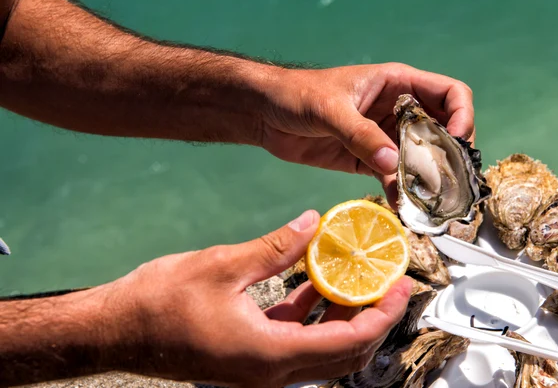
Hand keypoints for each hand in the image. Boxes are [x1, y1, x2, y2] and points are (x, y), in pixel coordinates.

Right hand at [108, 210, 411, 386]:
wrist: (117, 329)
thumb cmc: (160, 303)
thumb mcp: (224, 266)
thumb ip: (276, 247)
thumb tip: (313, 224)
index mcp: (270, 355)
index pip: (347, 342)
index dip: (381, 315)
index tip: (401, 287)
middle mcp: (271, 372)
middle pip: (343, 354)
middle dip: (373, 319)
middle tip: (391, 283)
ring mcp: (260, 369)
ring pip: (322, 349)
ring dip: (345, 316)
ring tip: (360, 278)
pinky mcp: (249, 357)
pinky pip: (295, 340)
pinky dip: (313, 313)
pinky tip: (315, 281)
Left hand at [261, 63, 473, 204]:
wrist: (264, 114)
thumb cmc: (297, 95)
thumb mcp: (329, 109)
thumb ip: (360, 134)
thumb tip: (393, 161)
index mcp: (398, 84)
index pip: (450, 94)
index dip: (463, 116)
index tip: (458, 142)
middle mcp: (398, 111)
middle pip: (443, 131)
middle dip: (450, 157)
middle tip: (450, 183)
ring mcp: (386, 137)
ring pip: (422, 159)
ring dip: (429, 181)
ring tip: (431, 203)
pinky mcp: (369, 160)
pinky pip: (395, 178)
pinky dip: (402, 193)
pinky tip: (403, 209)